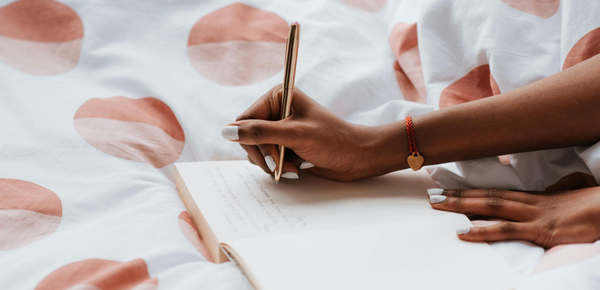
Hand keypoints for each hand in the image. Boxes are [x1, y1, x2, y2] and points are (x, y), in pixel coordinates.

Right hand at [222, 84, 407, 181]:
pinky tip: (294, 168)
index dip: (252, 141)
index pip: (244, 120)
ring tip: (292, 166)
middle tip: (282, 165)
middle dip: (264, 155)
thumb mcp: (294, 135)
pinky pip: (268, 156)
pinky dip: (278, 166)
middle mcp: (277, 109)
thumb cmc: (333, 141)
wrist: (358, 157)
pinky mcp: (286, 143)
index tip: (270, 156)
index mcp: (278, 96)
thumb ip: (259, 133)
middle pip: (248, 136)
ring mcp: (281, 127)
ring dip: (272, 162)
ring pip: (256, 149)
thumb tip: (226, 131)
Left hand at [427, 187, 599, 247]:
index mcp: (537, 199)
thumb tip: (556, 190)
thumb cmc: (599, 205)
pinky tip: (462, 232)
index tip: (450, 191)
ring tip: (437, 205)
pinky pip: (506, 230)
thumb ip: (559, 194)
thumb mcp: (574, 199)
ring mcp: (535, 216)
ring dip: (461, 205)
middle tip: (431, 195)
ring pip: (490, 206)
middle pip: (487, 196)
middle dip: (457, 196)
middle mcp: (530, 203)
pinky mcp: (542, 230)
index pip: (497, 193)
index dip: (472, 192)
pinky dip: (481, 231)